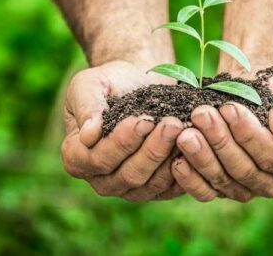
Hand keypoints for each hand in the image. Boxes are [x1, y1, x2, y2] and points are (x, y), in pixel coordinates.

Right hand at [61, 60, 184, 201]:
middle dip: (153, 149)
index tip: (143, 119)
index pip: (98, 159)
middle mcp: (101, 179)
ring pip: (152, 183)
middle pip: (129, 175)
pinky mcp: (157, 189)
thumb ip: (87, 107)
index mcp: (77, 157)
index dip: (122, 142)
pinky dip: (185, 168)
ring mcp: (130, 188)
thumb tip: (89, 135)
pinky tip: (196, 144)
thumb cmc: (110, 83)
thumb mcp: (89, 84)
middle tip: (173, 123)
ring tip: (184, 129)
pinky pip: (171, 187)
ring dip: (170, 157)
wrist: (139, 84)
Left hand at [171, 73, 272, 201]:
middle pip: (245, 170)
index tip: (229, 108)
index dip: (249, 135)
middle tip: (200, 115)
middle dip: (220, 141)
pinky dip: (190, 179)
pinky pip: (206, 192)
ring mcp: (248, 190)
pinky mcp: (224, 190)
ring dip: (202, 157)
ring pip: (223, 181)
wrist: (259, 98)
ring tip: (185, 133)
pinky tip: (176, 161)